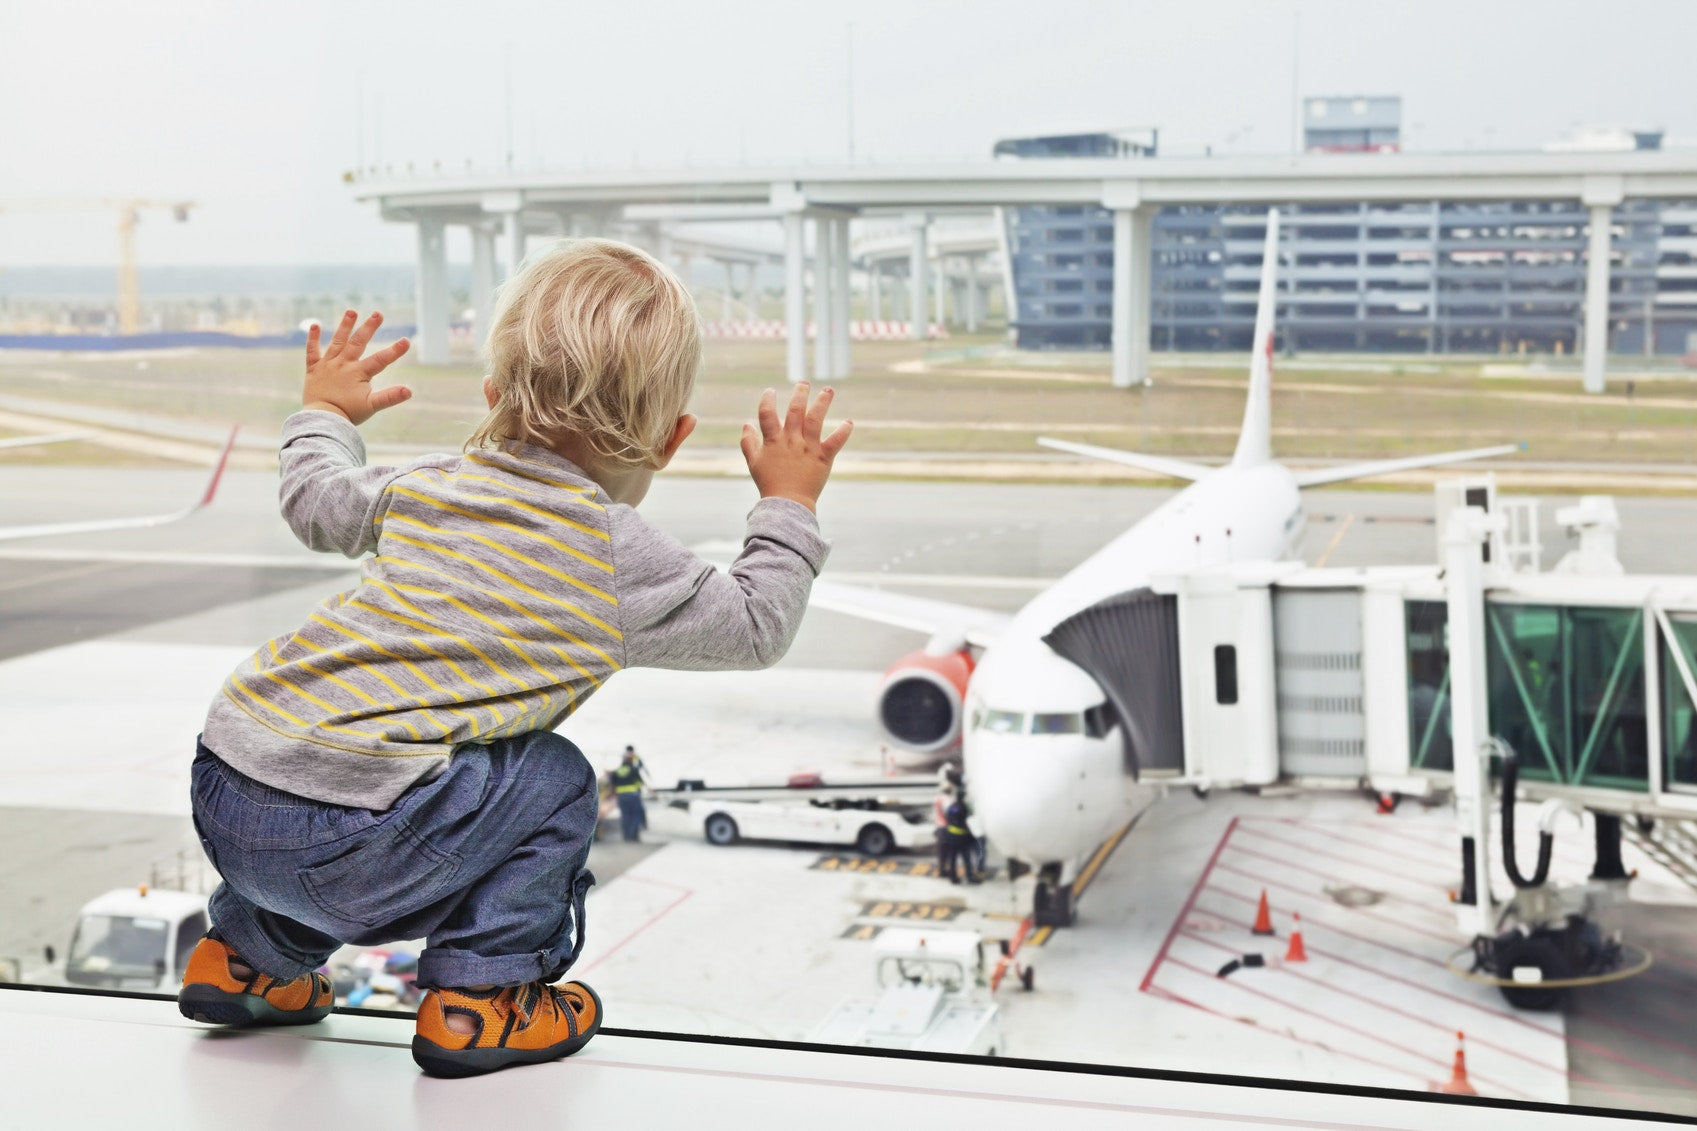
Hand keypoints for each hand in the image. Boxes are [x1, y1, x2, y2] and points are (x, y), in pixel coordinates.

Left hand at [301, 310, 411, 424]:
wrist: (322, 419)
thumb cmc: (348, 414)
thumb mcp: (372, 406)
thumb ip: (390, 397)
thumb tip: (409, 391)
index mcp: (359, 373)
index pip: (380, 359)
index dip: (394, 351)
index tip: (406, 340)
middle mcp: (343, 364)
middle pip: (358, 342)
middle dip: (369, 327)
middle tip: (378, 314)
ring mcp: (328, 365)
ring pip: (337, 341)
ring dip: (345, 326)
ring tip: (351, 311)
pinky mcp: (314, 369)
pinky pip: (312, 351)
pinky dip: (313, 338)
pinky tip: (315, 325)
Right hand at [739, 382, 851, 512]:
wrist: (787, 504)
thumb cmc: (769, 484)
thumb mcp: (753, 463)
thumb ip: (748, 442)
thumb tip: (746, 424)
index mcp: (773, 440)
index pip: (767, 413)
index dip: (768, 400)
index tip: (770, 391)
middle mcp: (791, 440)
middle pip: (795, 410)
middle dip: (800, 394)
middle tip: (804, 382)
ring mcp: (808, 447)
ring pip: (815, 419)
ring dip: (823, 402)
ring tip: (828, 390)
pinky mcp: (823, 457)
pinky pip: (835, 441)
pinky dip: (843, 431)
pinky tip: (849, 422)